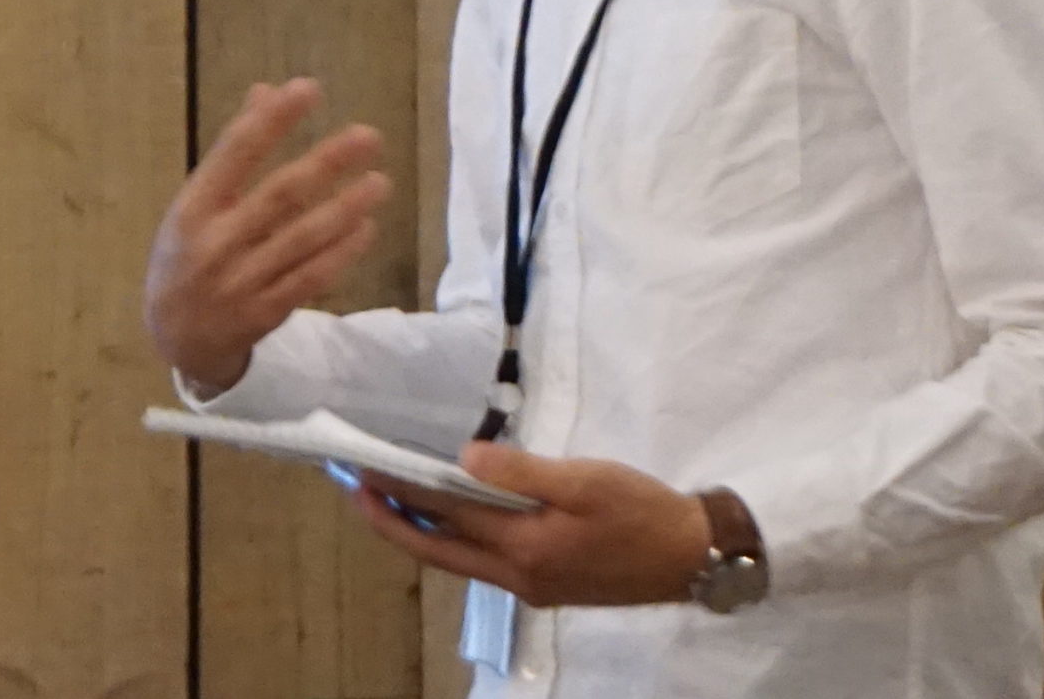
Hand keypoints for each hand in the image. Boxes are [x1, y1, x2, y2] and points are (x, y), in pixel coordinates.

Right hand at [144, 78, 389, 394]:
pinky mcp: (265, 312)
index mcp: (192, 208)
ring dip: (345, 208)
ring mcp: (241, 281)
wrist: (176, 338)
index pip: (234, 154)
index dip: (272, 120)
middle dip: (326, 162)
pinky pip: (310, 278)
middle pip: (279, 195)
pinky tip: (367, 227)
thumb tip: (267, 91)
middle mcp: (215, 242)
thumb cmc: (188, 255)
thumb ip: (232, 152)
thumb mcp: (195, 204)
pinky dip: (340, 253)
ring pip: (301, 239)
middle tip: (368, 135)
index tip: (309, 88)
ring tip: (381, 182)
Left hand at [348, 443, 714, 608]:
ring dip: (419, 531)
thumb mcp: (587, 480)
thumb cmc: (642, 512)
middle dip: (390, 521)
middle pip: (436, 551)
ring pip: (456, 560)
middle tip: (354, 488)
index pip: (447, 515)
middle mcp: (516, 575)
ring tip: (391, 498)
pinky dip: (455, 538)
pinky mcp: (544, 584)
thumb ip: (522, 472)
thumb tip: (463, 458)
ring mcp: (528, 585)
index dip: (402, 490)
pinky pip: (482, 562)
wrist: (689, 557)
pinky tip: (452, 517)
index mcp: (524, 548)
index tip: (364, 469)